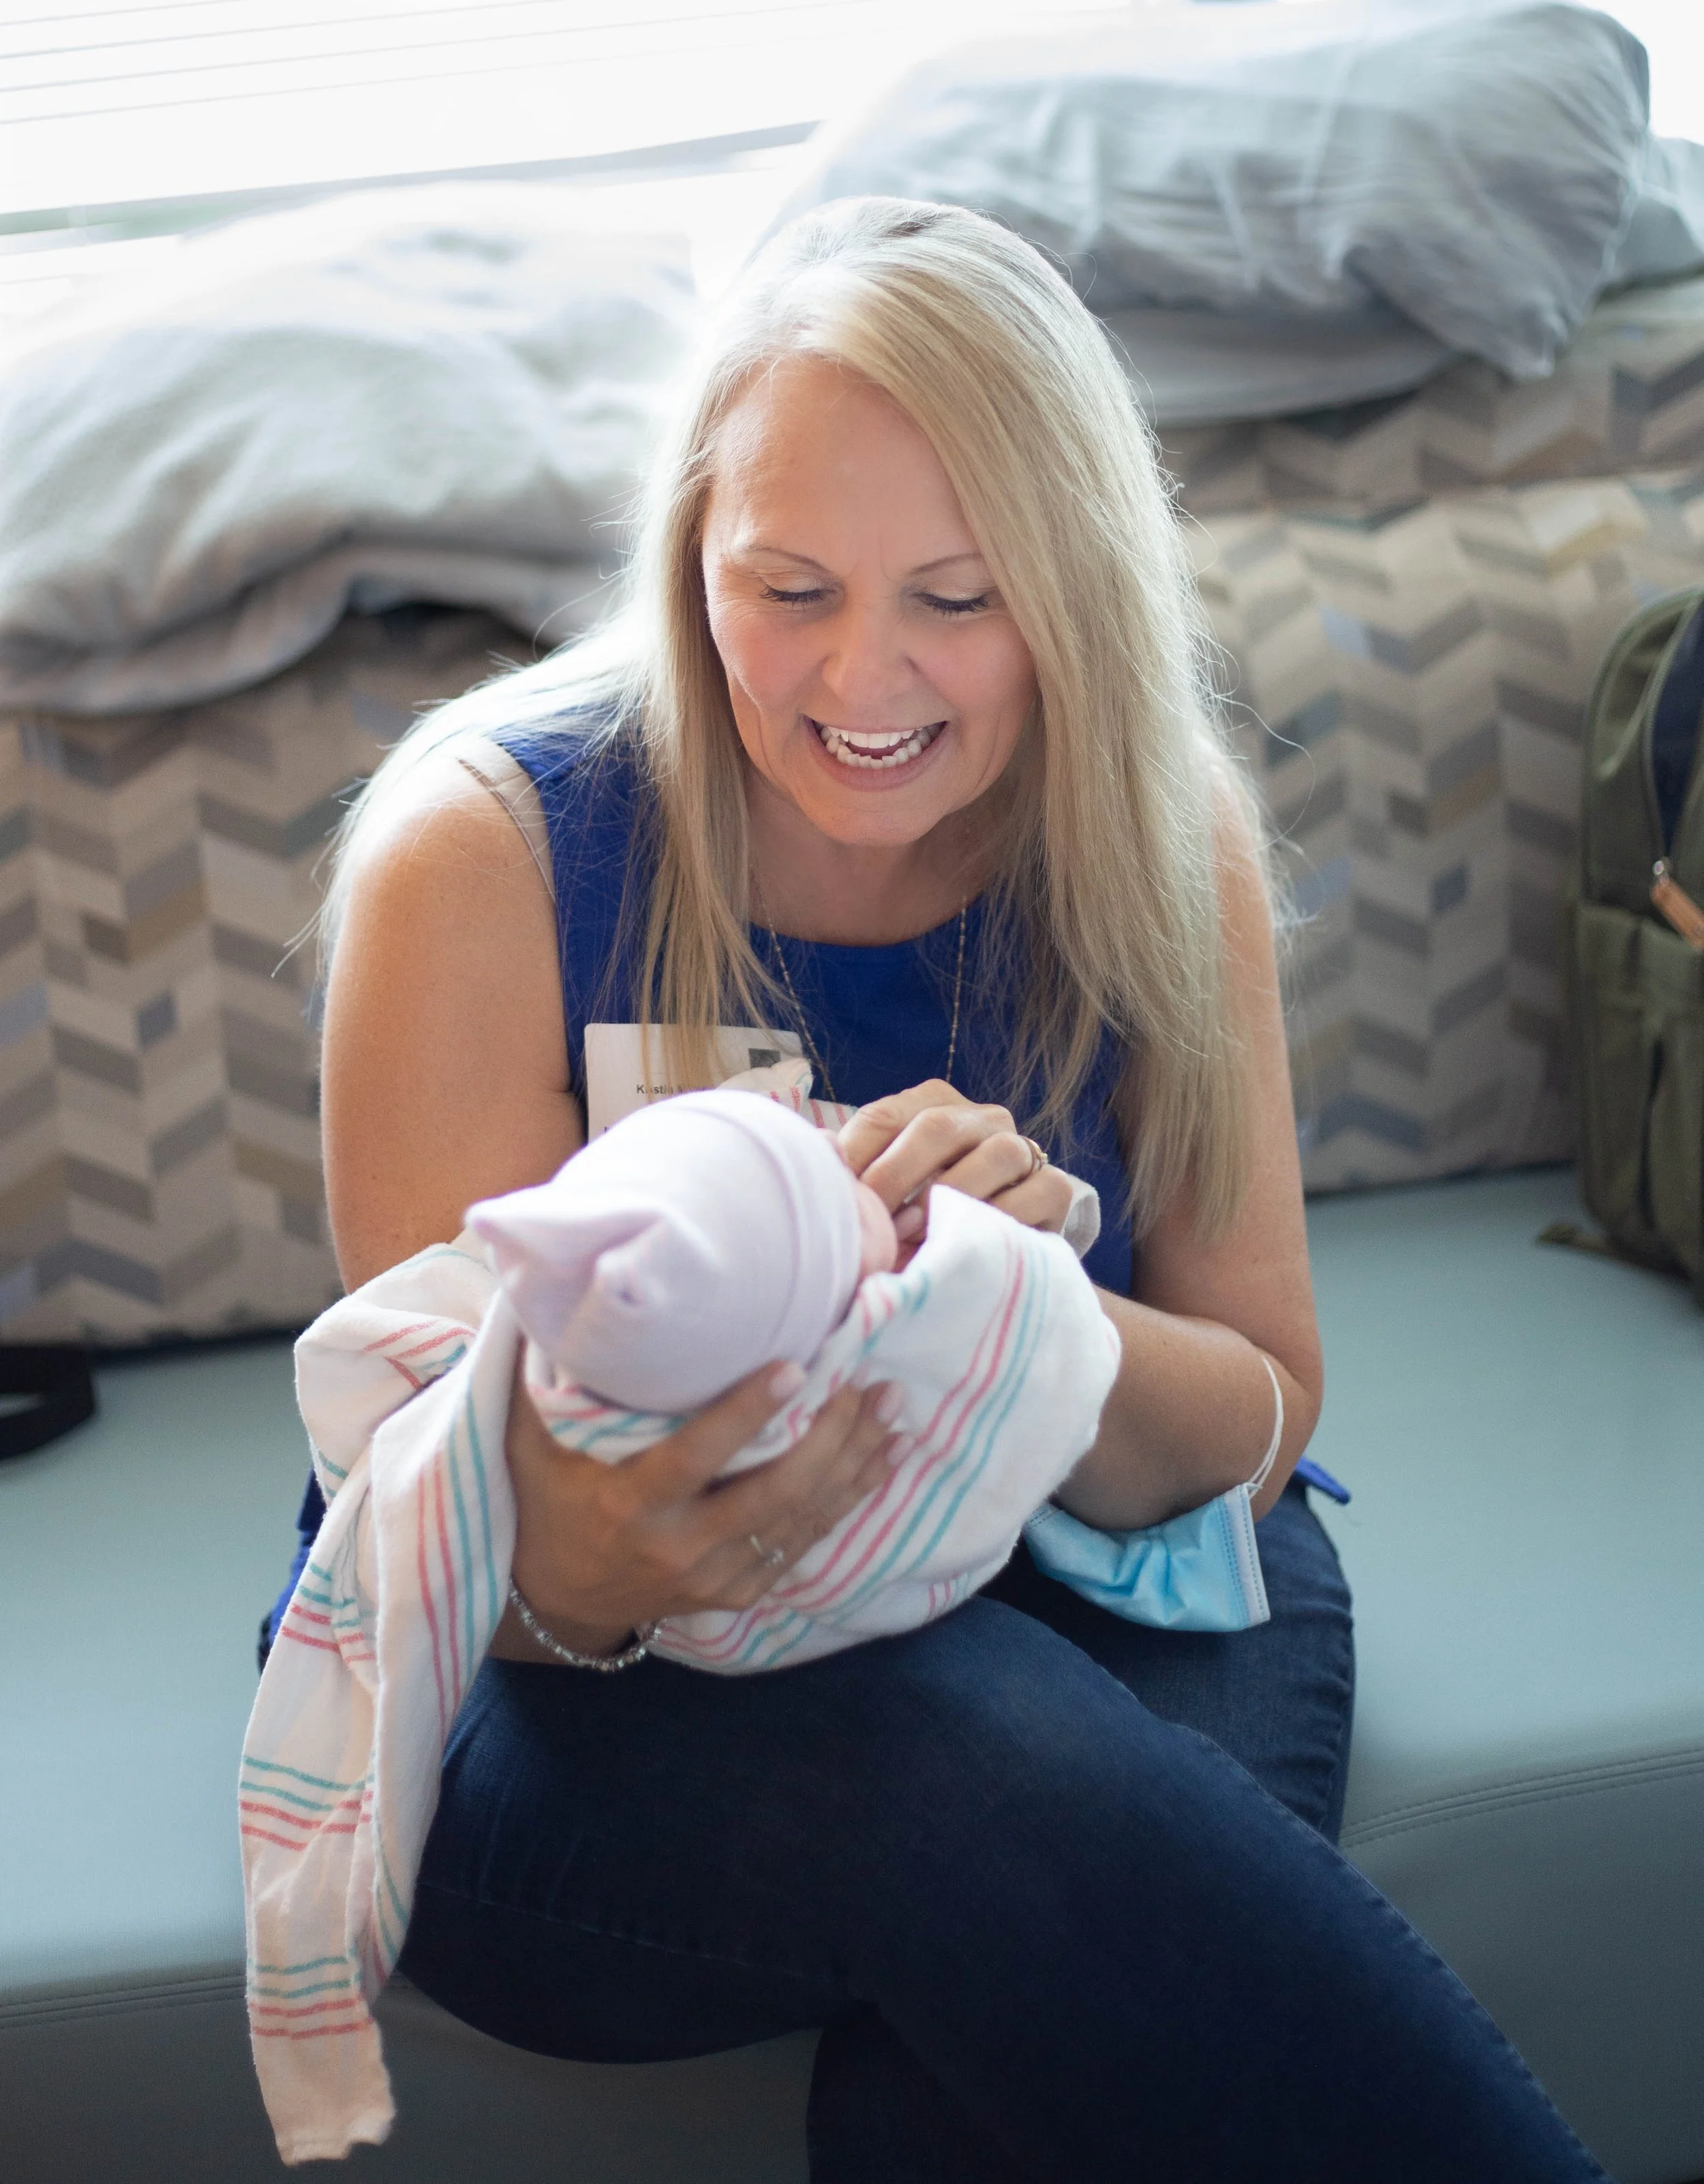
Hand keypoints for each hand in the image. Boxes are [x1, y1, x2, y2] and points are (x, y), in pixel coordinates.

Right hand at [500, 1360, 901, 1657]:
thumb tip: (563, 1297)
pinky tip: (883, 1460)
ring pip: (800, 1519)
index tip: (793, 1368)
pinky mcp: (738, 1592)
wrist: (556, 1597)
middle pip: (773, 1492)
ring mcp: (714, 1576)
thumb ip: (552, 1380)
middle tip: (874, 1384)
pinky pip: (804, 1543)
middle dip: (832, 1437)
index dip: (746, 1415)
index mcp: (630, 1504)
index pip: (697, 1458)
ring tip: (894, 1411)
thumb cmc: (547, 1494)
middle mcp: (678, 1547)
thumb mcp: (533, 1441)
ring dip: (855, 1464)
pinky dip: (848, 1499)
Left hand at [837, 1080, 1074, 1246]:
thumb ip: (856, 1171)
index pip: (886, 1115)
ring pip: (993, 1155)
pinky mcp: (1055, 1189)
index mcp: (933, 1105)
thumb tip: (816, 1156)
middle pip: (938, 1127)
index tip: (837, 1194)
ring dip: (949, 1197)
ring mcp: (1023, 1149)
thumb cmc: (926, 1217)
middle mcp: (982, 1118)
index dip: (857, 1155)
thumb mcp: (888, 1191)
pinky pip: (1033, 1193)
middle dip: (899, 1174)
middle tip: (874, 1219)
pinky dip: (998, 1217)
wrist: (997, 1249)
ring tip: (915, 1235)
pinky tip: (967, 1239)